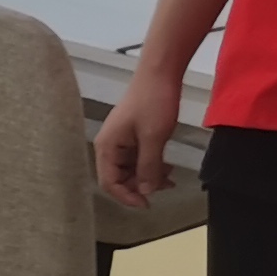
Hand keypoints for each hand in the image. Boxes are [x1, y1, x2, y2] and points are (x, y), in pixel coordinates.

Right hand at [93, 68, 182, 206]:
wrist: (160, 72)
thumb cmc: (153, 102)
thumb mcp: (153, 137)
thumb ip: (148, 167)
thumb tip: (145, 192)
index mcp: (107, 146)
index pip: (109, 182)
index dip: (126, 196)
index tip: (147, 203)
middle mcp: (109, 146)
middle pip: (119, 178)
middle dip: (140, 186)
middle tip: (164, 188)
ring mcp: (121, 141)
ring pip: (130, 170)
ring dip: (148, 177)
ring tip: (169, 178)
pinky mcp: (132, 135)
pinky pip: (138, 158)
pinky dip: (151, 166)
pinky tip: (166, 168)